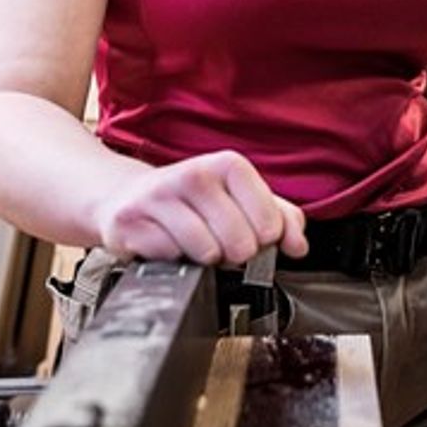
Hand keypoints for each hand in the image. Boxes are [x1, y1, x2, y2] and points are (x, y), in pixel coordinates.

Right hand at [91, 150, 308, 267]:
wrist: (128, 199)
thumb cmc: (193, 202)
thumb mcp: (241, 200)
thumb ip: (281, 217)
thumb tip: (298, 245)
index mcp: (227, 165)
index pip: (270, 219)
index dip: (268, 239)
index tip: (256, 237)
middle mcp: (193, 175)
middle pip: (241, 241)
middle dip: (236, 255)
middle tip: (223, 245)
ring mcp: (159, 197)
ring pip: (207, 251)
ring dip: (206, 260)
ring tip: (197, 246)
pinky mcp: (131, 222)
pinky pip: (170, 258)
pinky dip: (175, 262)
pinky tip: (170, 247)